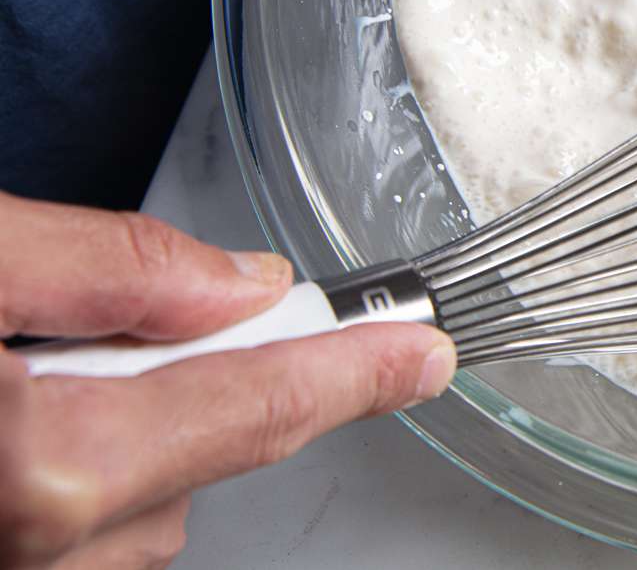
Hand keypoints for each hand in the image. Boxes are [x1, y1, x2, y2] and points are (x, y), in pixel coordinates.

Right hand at [0, 191, 455, 568]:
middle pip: (206, 452)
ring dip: (136, 433)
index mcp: (45, 469)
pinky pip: (88, 543)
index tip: (423, 352)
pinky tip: (23, 428)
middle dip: (206, 374)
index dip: (356, 365)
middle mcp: (36, 558)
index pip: (259, 406)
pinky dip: (85, 478)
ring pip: (151, 505)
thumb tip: (237, 283)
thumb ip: (105, 268)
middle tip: (134, 316)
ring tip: (33, 369)